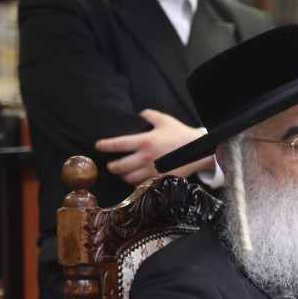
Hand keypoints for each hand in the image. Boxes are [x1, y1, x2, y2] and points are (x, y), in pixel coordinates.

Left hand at [94, 109, 215, 184]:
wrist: (199, 151)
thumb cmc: (181, 134)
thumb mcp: (165, 121)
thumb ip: (150, 115)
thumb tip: (140, 113)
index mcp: (145, 141)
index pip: (118, 144)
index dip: (105, 146)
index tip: (98, 146)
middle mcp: (146, 157)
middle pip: (120, 166)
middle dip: (112, 167)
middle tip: (111, 165)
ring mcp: (153, 170)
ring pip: (129, 178)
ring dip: (123, 176)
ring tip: (123, 173)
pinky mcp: (159, 179)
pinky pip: (141, 185)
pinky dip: (135, 184)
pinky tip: (136, 181)